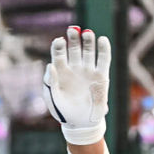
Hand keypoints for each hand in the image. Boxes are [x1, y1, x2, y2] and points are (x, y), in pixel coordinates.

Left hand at [42, 26, 110, 144]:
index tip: (59, 41)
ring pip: (88, 50)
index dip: (58, 46)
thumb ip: (50, 82)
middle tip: (72, 30)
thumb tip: (50, 65)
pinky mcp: (101, 76)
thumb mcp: (52, 98)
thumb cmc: (63, 111)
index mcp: (60, 71)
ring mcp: (88, 70)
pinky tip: (102, 40)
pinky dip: (104, 49)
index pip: (59, 53)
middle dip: (73, 38)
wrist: (80, 123)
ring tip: (87, 32)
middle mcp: (74, 68)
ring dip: (87, 40)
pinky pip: (103, 60)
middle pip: (74, 48)